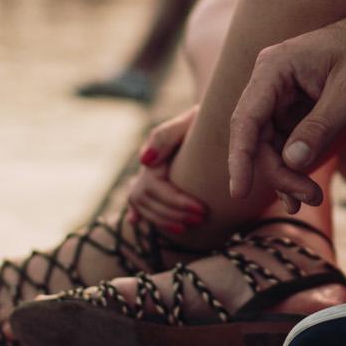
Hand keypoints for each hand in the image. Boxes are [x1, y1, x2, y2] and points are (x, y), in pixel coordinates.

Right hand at [126, 108, 207, 235]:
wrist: (206, 118)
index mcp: (154, 153)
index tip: (201, 210)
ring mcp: (147, 174)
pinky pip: (140, 202)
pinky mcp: (154, 182)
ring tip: (187, 227)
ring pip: (141, 205)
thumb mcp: (187, 121)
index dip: (176, 202)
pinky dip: (142, 214)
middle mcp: (146, 166)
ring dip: (162, 220)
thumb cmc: (200, 121)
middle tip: (201, 219)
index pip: (156, 186)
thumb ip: (164, 136)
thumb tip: (144, 161)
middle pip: (145, 199)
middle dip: (172, 213)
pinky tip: (139, 223)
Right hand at [226, 3, 345, 207]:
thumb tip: (291, 161)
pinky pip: (286, 142)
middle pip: (257, 138)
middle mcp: (270, 81)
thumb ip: (320, 127)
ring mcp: (281, 95)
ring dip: (287, 174)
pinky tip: (303, 190)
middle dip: (279, 172)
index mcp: (274, 68)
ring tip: (313, 197)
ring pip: (270, 144)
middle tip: (310, 197)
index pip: (245, 119)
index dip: (240, 158)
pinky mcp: (296, 108)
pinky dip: (294, 166)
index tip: (239, 192)